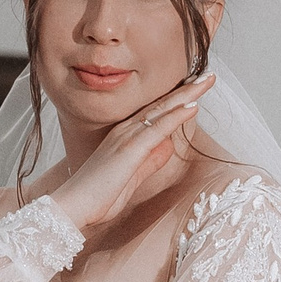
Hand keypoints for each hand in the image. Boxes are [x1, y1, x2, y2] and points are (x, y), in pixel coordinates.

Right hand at [49, 73, 214, 237]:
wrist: (73, 206)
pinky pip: (157, 128)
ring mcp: (127, 138)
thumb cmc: (98, 196)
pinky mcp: (130, 149)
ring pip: (162, 110)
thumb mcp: (131, 177)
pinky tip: (192, 106)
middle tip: (208, 75)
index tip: (195, 88)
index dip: (176, 100)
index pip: (155, 113)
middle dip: (186, 89)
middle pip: (161, 105)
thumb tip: (167, 146)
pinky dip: (176, 116)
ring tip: (207, 80)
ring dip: (186, 95)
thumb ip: (150, 161)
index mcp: (124, 136)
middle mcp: (125, 131)